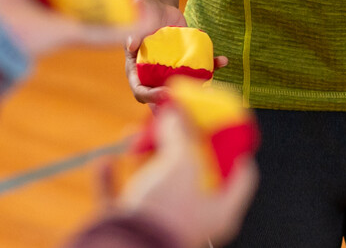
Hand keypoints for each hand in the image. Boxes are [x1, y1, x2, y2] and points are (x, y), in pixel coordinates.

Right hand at [111, 106, 257, 247]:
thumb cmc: (164, 214)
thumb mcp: (181, 163)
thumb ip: (180, 135)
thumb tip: (175, 116)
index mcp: (220, 209)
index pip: (239, 172)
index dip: (231, 143)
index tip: (220, 121)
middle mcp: (193, 219)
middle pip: (190, 172)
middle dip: (177, 142)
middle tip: (169, 118)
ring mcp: (161, 224)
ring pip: (153, 182)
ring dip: (142, 154)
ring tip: (133, 133)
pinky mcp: (130, 228)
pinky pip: (122, 199)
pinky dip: (113, 178)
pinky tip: (106, 161)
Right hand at [123, 0, 230, 104]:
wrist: (161, 8)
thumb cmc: (143, 12)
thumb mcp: (137, 19)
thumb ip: (134, 32)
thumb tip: (132, 44)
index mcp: (137, 70)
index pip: (141, 91)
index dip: (152, 96)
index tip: (166, 93)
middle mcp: (154, 74)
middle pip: (164, 95)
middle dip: (178, 101)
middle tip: (192, 98)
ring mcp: (172, 70)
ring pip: (185, 84)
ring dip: (199, 88)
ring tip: (212, 89)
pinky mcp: (186, 61)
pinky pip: (198, 68)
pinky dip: (212, 66)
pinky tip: (223, 60)